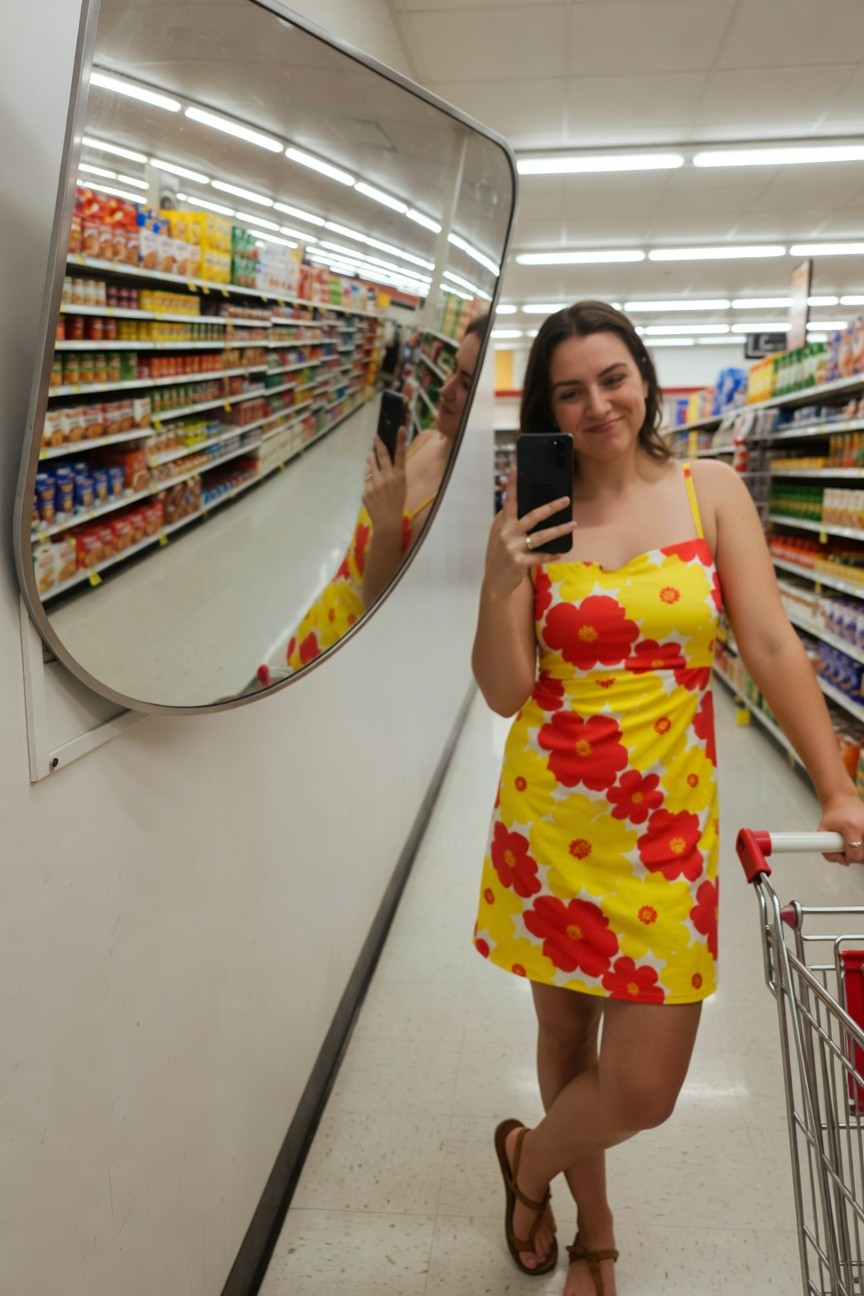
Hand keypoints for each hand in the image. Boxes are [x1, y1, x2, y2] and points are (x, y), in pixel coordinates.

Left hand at [362, 426, 407, 535]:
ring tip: (370, 456)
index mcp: (399, 477)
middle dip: (378, 444)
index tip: (400, 428)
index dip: (401, 441)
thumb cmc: (397, 504)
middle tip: (375, 437)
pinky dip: (369, 480)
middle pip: (382, 455)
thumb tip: (382, 463)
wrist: (387, 521)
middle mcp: (387, 477)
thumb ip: (393, 474)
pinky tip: (373, 488)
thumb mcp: (401, 487)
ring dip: (370, 459)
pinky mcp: (366, 490)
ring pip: (370, 465)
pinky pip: (367, 480)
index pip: (401, 455)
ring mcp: (375, 483)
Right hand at [484, 467, 576, 598]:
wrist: (495, 581)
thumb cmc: (502, 555)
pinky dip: (551, 555)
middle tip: (566, 500)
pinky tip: (560, 553)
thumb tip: (535, 510)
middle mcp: (508, 533)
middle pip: (532, 516)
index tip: (516, 468)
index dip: (513, 485)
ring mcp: (513, 548)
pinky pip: (540, 556)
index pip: (510, 502)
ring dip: (559, 530)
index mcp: (504, 524)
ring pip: (541, 536)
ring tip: (573, 524)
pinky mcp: (520, 562)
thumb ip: (513, 523)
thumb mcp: (503, 537)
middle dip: (551, 507)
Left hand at [817, 792, 863, 865]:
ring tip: (855, 843)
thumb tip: (845, 863)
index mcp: (852, 827)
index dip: (849, 859)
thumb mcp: (822, 832)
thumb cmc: (833, 817)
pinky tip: (861, 839)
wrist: (843, 800)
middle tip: (849, 848)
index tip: (845, 855)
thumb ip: (828, 852)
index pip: (855, 855)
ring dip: (862, 851)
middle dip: (857, 856)